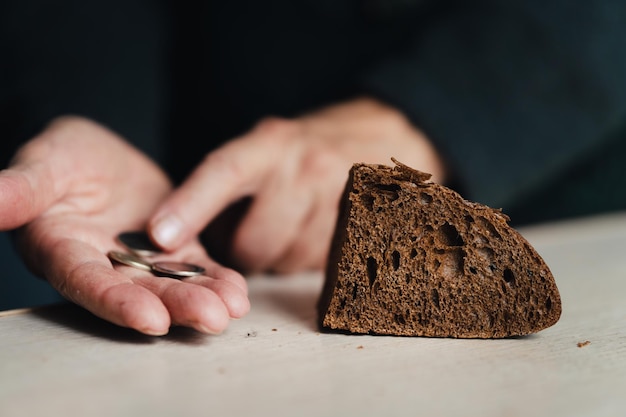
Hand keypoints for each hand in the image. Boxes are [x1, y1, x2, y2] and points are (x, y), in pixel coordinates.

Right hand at [0, 117, 248, 334]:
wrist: (100, 154)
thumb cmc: (64, 157)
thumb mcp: (45, 163)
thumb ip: (23, 187)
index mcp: (64, 250)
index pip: (87, 281)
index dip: (116, 301)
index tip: (149, 318)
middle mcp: (103, 266)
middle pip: (138, 293)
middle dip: (175, 307)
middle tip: (212, 318)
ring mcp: (141, 262)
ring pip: (171, 286)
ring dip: (202, 299)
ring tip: (233, 308)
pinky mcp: (172, 250)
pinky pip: (195, 268)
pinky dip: (216, 280)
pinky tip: (238, 292)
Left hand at [148, 98, 445, 272]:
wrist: (382, 138)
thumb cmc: (307, 150)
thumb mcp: (265, 148)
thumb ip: (226, 185)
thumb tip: (181, 238)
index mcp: (270, 144)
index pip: (225, 173)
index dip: (190, 206)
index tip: (160, 237)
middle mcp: (305, 168)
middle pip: (253, 242)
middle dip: (243, 250)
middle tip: (252, 231)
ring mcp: (337, 200)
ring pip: (285, 261)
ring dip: (277, 256)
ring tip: (290, 224)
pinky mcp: (360, 228)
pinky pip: (316, 267)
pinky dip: (306, 259)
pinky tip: (314, 232)